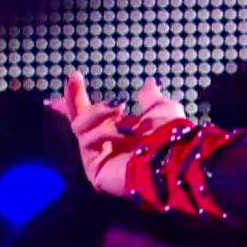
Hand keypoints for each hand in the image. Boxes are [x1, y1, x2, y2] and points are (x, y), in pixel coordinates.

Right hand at [46, 72, 186, 195]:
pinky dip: (103, 133)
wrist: (172, 156)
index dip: (79, 99)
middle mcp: (108, 145)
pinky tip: (121, 133)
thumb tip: (148, 85)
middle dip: (74, 99)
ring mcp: (99, 158)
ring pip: (80, 127)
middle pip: (79, 122)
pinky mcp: (94, 169)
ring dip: (98, 113)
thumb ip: (150, 98)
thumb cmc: (169, 134)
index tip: (74, 76)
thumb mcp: (161, 109)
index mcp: (123, 132)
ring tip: (118, 107)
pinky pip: (87, 142)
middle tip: (74, 77)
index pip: (95, 115)